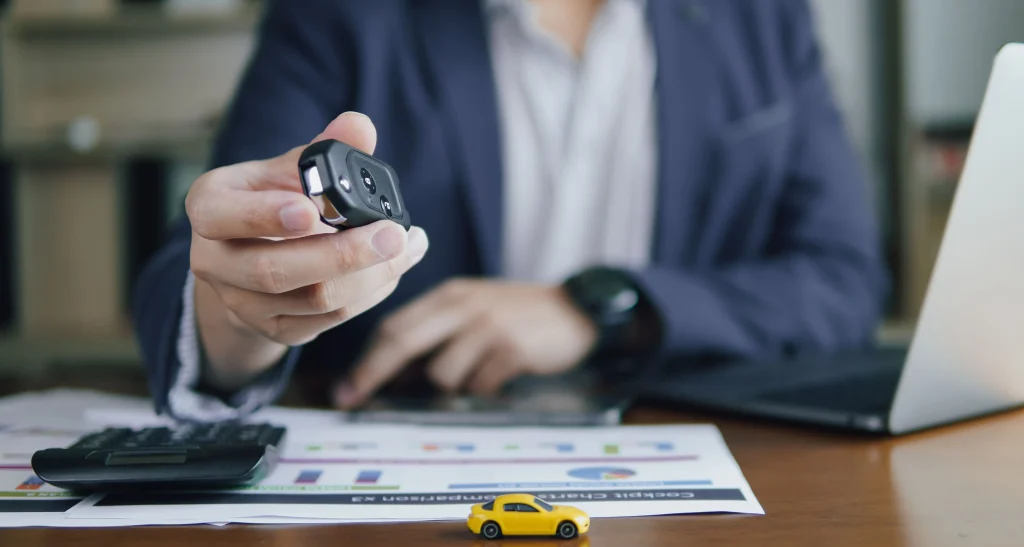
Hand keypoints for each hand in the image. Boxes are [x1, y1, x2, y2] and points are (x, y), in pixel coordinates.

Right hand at [186, 112, 428, 389]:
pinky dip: (370, 294)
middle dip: (342, 255)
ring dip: (372, 276)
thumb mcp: (289, 168)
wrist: (253, 256)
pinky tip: (393, 268)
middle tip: (392, 234)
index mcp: (211, 207)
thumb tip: (360, 126)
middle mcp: (215, 261)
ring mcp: (243, 303)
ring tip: (409, 245)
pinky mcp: (275, 330)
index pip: (220, 215)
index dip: (263, 215)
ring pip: (312, 300)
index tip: (310, 209)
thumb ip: (323, 150)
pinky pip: (329, 320)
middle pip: (274, 271)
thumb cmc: (274, 199)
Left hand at [334, 279, 597, 406]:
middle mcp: (464, 306)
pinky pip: (478, 384)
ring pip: (441, 372)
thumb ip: (438, 328)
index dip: (367, 358)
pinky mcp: (511, 349)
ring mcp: (488, 326)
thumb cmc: (518, 313)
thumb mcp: (475, 306)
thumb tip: (396, 370)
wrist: (576, 309)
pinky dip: (482, 388)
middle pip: (402, 341)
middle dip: (373, 373)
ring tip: (476, 373)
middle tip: (353, 398)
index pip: (396, 324)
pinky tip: (499, 376)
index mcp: (450, 295)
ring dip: (450, 385)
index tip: (348, 386)